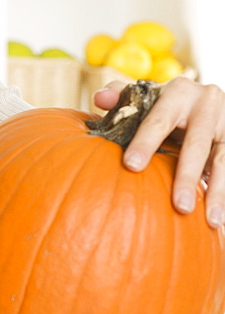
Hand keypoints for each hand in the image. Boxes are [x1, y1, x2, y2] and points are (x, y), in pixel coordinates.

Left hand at [93, 77, 224, 227]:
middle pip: (197, 145)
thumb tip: (101, 98)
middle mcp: (208, 102)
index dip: (145, 143)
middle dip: (187, 176)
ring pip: (224, 160)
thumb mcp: (146, 96)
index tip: (131, 166)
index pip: (158, 121)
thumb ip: (121, 96)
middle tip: (180, 206)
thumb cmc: (164, 103)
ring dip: (219, 192)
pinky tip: (220, 217)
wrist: (206, 99)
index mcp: (179, 92)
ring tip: (212, 221)